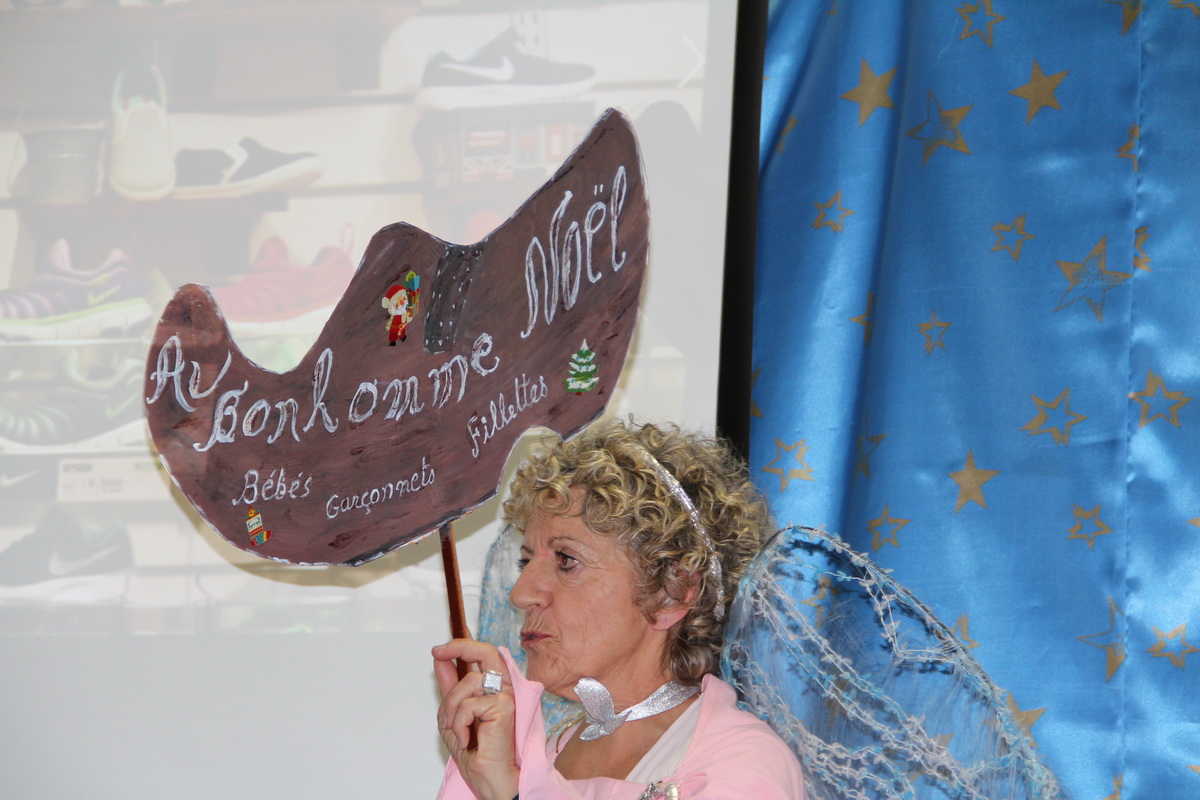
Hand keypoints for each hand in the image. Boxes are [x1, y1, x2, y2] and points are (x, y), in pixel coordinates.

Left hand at [432, 639, 519, 799]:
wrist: (491, 780)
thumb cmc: (479, 755)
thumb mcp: (454, 716)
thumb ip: (450, 688)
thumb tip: (441, 661)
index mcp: (493, 690)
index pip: (481, 658)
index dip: (460, 646)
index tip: (438, 650)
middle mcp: (503, 689)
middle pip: (486, 652)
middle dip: (460, 646)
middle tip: (439, 651)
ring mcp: (507, 696)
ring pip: (468, 682)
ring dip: (452, 708)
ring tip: (459, 730)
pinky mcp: (505, 706)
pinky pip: (469, 704)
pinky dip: (459, 723)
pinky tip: (468, 738)